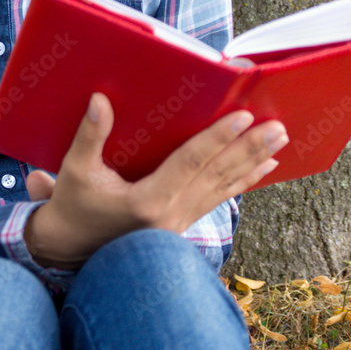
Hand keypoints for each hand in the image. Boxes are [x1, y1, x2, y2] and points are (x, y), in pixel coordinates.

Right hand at [24, 92, 287, 268]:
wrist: (70, 251)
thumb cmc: (73, 207)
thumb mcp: (76, 170)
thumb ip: (90, 135)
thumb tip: (100, 99)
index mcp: (147, 201)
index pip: (190, 162)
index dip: (217, 138)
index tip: (243, 117)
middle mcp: (170, 215)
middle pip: (217, 175)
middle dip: (250, 149)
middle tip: (279, 127)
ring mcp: (179, 223)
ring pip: (223, 188)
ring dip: (252, 163)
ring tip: (279, 144)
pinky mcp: (181, 224)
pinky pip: (218, 199)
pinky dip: (241, 182)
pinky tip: (261, 169)